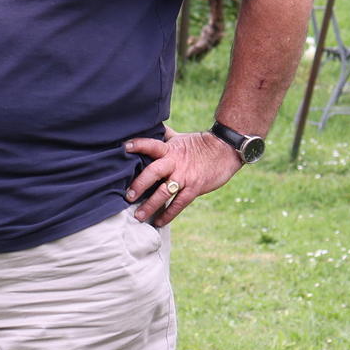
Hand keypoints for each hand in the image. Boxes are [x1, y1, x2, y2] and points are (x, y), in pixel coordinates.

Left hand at [124, 127, 239, 226]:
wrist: (225, 150)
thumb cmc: (200, 144)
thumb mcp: (181, 138)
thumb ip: (165, 136)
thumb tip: (153, 127)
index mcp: (170, 149)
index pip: (151, 145)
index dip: (138, 145)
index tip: (124, 147)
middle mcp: (175, 163)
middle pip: (153, 172)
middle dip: (139, 184)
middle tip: (127, 196)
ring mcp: (184, 177)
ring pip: (164, 193)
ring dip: (150, 205)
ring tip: (138, 215)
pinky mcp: (194, 188)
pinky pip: (178, 204)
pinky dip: (168, 214)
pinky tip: (158, 222)